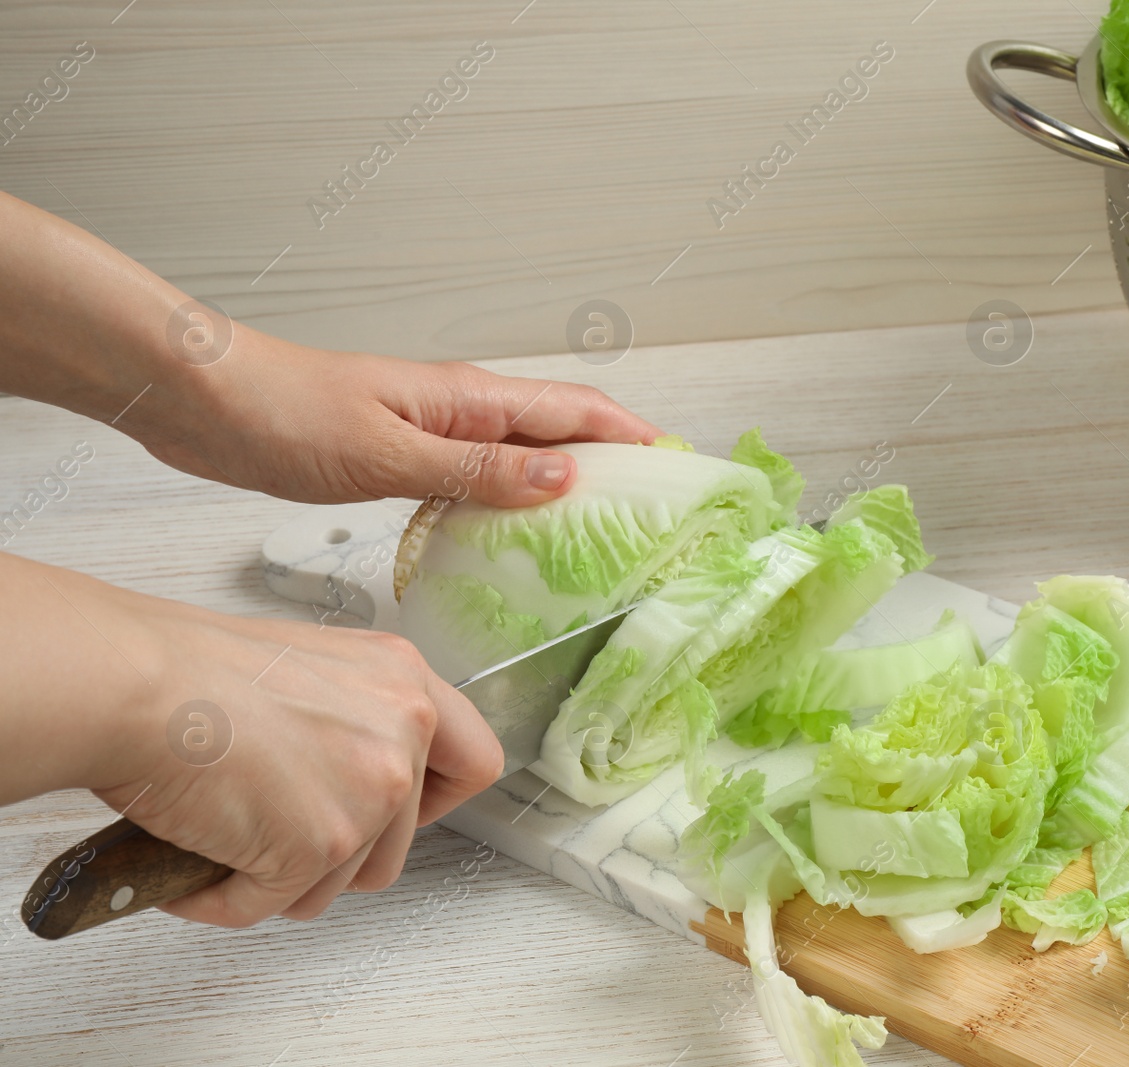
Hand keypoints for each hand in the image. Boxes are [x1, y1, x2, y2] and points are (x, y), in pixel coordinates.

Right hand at [1, 554, 503, 926]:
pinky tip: (194, 863)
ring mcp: (369, 793)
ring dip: (286, 875)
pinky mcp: (320, 846)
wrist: (133, 686)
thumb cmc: (192, 672)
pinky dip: (226, 897)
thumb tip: (346, 773)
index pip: (476, 761)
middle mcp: (403, 734)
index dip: (436, 798)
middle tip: (278, 827)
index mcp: (405, 682)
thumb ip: (356, 718)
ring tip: (229, 836)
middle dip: (338, 849)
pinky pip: (276, 905)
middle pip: (402, 840)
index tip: (396, 809)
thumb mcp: (310, 668)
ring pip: (345, 880)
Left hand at [133, 325, 660, 507]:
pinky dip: (513, 506)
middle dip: (617, 466)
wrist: (203, 400)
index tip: (685, 470)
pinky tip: (515, 543)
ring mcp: (437, 431)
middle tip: (659, 518)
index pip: (579, 411)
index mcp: (471, 398)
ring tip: (606, 539)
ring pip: (525, 459)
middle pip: (564, 434)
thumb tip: (568, 480)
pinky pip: (481, 480)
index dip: (637, 437)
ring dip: (568, 490)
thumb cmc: (286, 414)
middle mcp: (464, 410)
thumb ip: (477, 470)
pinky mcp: (406, 455)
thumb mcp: (389, 452)